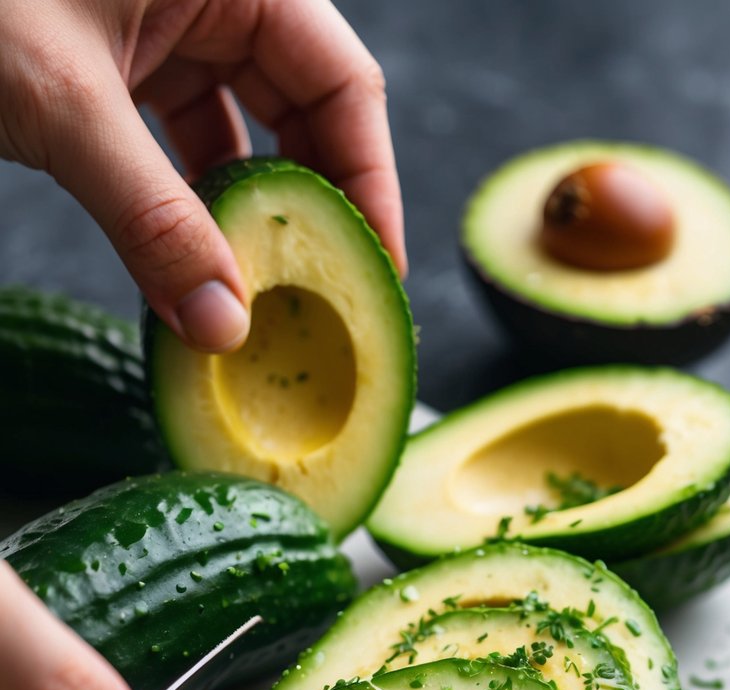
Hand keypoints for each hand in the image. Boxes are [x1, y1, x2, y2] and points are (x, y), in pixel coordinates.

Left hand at [0, 0, 405, 351]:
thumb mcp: (64, 103)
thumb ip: (150, 219)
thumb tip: (221, 329)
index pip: (343, 84)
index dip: (370, 184)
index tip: (375, 274)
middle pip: (304, 114)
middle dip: (310, 212)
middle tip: (320, 303)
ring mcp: (165, 27)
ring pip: (242, 133)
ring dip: (246, 219)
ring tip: (258, 299)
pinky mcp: (121, 63)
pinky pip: (181, 143)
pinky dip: (189, 206)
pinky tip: (192, 265)